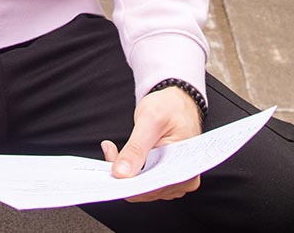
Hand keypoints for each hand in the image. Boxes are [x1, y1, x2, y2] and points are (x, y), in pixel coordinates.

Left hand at [101, 85, 201, 201]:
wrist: (176, 102)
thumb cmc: (169, 107)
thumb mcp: (150, 121)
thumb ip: (136, 148)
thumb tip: (120, 174)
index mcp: (185, 170)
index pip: (153, 189)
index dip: (129, 184)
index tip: (110, 170)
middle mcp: (180, 181)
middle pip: (144, 191)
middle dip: (123, 174)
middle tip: (109, 150)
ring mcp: (171, 180)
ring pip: (140, 187)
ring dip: (123, 170)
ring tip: (112, 149)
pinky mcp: (161, 175)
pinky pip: (140, 180)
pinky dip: (128, 168)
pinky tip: (118, 153)